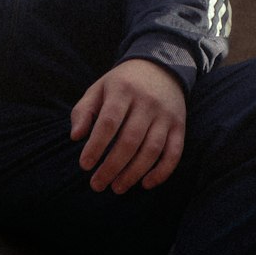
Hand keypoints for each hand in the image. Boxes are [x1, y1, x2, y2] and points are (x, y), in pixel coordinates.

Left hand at [70, 59, 185, 194]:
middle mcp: (147, 102)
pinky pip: (174, 152)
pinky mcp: (180, 125)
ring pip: (151, 149)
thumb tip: (75, 137)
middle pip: (130, 140)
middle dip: (112, 166)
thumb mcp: (99, 88)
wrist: (161, 67)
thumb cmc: (122, 83)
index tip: (85, 165)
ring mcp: (165, 115)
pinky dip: (162, 172)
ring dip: (134, 173)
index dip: (96, 146)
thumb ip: (83, 111)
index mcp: (123, 90)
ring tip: (117, 188)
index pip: (109, 122)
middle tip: (97, 185)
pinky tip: (146, 184)